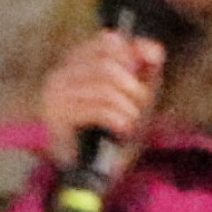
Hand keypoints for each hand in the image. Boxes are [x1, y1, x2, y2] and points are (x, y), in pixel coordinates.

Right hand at [37, 32, 162, 169]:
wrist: (92, 170)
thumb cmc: (113, 128)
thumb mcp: (136, 94)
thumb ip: (146, 69)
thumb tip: (156, 50)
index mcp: (77, 62)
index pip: (107, 40)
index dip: (132, 56)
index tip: (142, 78)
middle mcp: (62, 73)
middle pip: (108, 63)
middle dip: (133, 86)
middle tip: (140, 104)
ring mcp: (56, 95)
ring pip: (103, 86)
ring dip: (127, 105)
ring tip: (131, 119)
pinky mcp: (57, 117)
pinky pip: (95, 108)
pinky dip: (117, 117)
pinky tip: (123, 127)